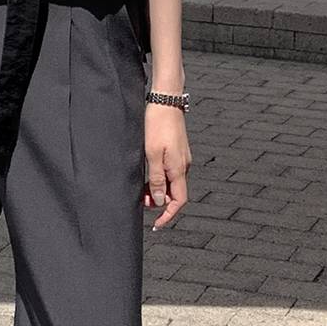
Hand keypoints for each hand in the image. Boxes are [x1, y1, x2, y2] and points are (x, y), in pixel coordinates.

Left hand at [144, 99, 190, 228]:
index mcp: (179, 169)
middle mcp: (183, 166)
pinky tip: (149, 175)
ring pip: (172, 183)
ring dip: (158, 190)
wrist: (166, 102)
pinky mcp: (177, 152)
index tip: (157, 223)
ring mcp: (181, 159)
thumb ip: (157, 179)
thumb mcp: (152, 154)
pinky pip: (171, 173)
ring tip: (142, 189)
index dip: (168, 215)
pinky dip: (160, 179)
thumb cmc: (158, 125)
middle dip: (159, 202)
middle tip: (142, 201)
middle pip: (175, 194)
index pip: (178, 201)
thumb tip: (160, 201)